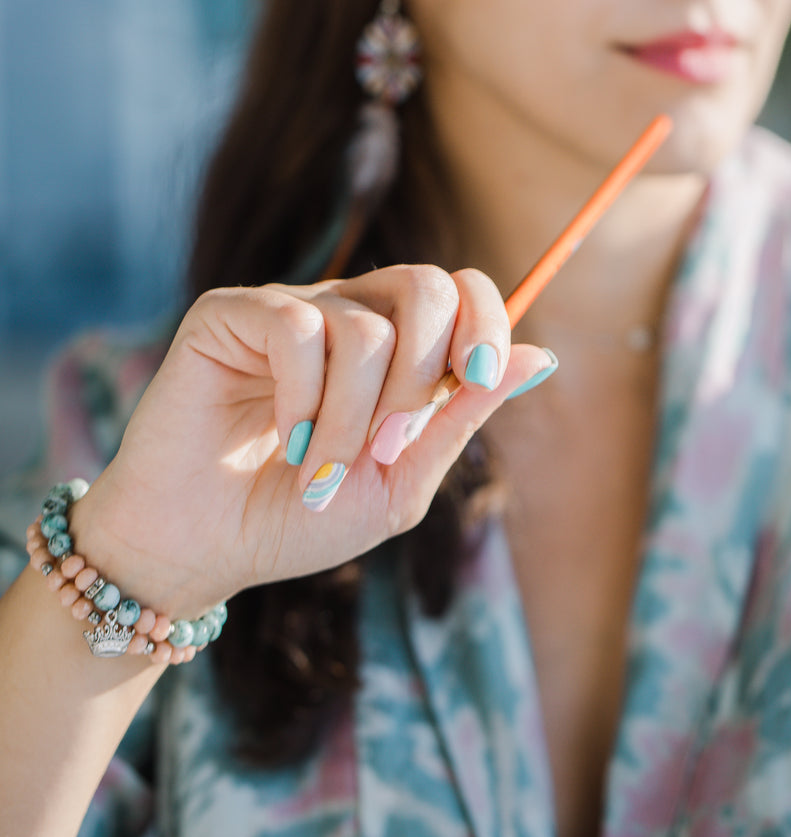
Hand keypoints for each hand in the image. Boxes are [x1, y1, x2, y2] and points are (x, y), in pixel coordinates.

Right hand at [72, 268, 553, 618]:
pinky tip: (284, 437)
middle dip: (423, 375)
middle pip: (425, 284)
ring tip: (321, 466)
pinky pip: (297, 327)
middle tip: (391, 444)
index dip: (484, 320)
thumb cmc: (296, 518)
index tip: (478, 375)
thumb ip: (461, 415)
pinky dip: (303, 398)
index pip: (462, 289)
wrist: (201, 552)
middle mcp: (345, 314)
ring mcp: (287, 309)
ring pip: (364, 326)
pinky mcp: (229, 315)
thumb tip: (543, 356)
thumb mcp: (400, 481)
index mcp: (396, 346)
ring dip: (354, 417)